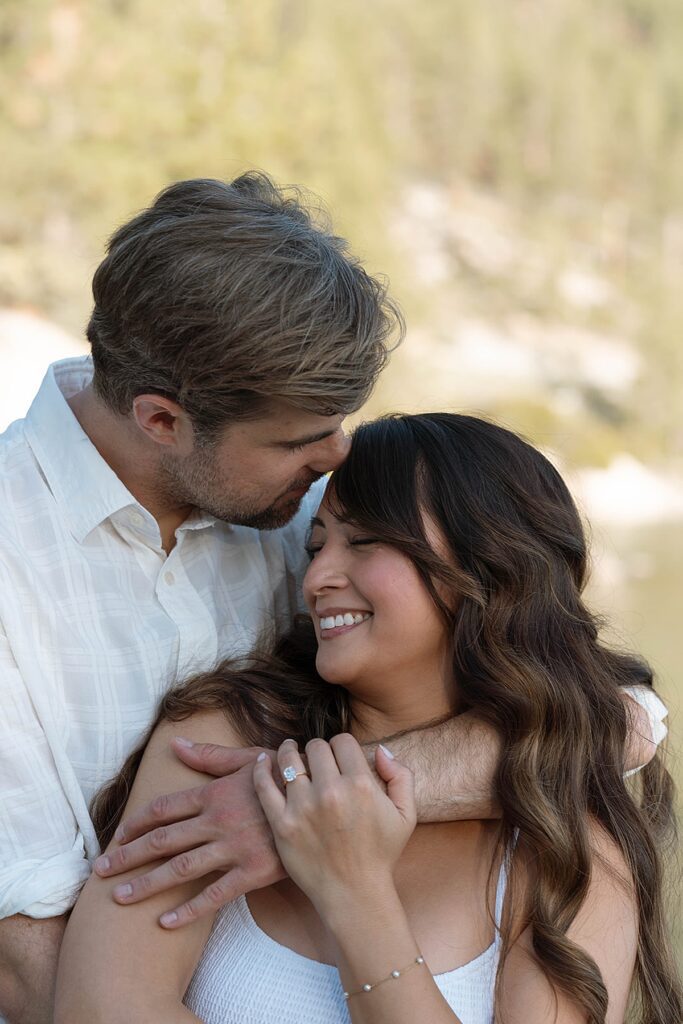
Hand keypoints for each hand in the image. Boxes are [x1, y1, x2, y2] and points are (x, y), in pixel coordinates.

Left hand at [94, 740, 285, 926]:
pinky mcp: (253, 871)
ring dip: (147, 884)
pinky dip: (188, 911)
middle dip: (128, 855)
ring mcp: (234, 847)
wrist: (323, 798)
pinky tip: (165, 922)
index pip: (165, 808)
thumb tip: (174, 744)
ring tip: (119, 897)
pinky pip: (214, 895)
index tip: (117, 836)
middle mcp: (218, 820)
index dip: (138, 822)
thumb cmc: (284, 776)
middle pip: (163, 839)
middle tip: (100, 870)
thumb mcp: (246, 760)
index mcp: (215, 793)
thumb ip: (208, 756)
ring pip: (180, 868)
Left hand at [253, 735, 415, 918]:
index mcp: (361, 784)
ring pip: (289, 759)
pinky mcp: (282, 824)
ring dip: (289, 752)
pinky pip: (264, 784)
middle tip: (316, 760)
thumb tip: (379, 750)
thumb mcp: (406, 814)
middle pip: (316, 747)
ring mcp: (303, 807)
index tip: (338, 756)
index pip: (342, 741)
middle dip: (318, 750)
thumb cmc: (380, 854)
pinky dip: (261, 768)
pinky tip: (263, 761)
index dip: (341, 746)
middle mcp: (331, 791)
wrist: (354, 894)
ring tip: (289, 751)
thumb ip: (401, 775)